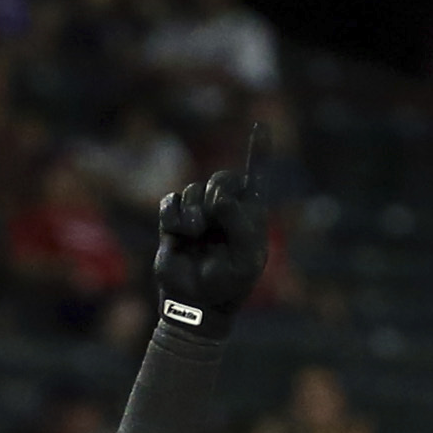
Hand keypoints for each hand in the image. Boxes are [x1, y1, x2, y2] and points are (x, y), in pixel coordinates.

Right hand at [153, 125, 268, 341]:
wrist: (197, 307)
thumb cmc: (228, 285)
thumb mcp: (246, 257)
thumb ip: (239, 222)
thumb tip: (216, 197)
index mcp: (249, 216)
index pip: (256, 178)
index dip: (259, 152)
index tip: (262, 125)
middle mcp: (225, 211)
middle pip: (222, 177)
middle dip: (218, 189)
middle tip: (215, 214)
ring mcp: (198, 215)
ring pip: (194, 190)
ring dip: (194, 211)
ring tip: (194, 234)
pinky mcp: (173, 223)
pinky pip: (170, 202)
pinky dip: (174, 216)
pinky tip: (180, 233)